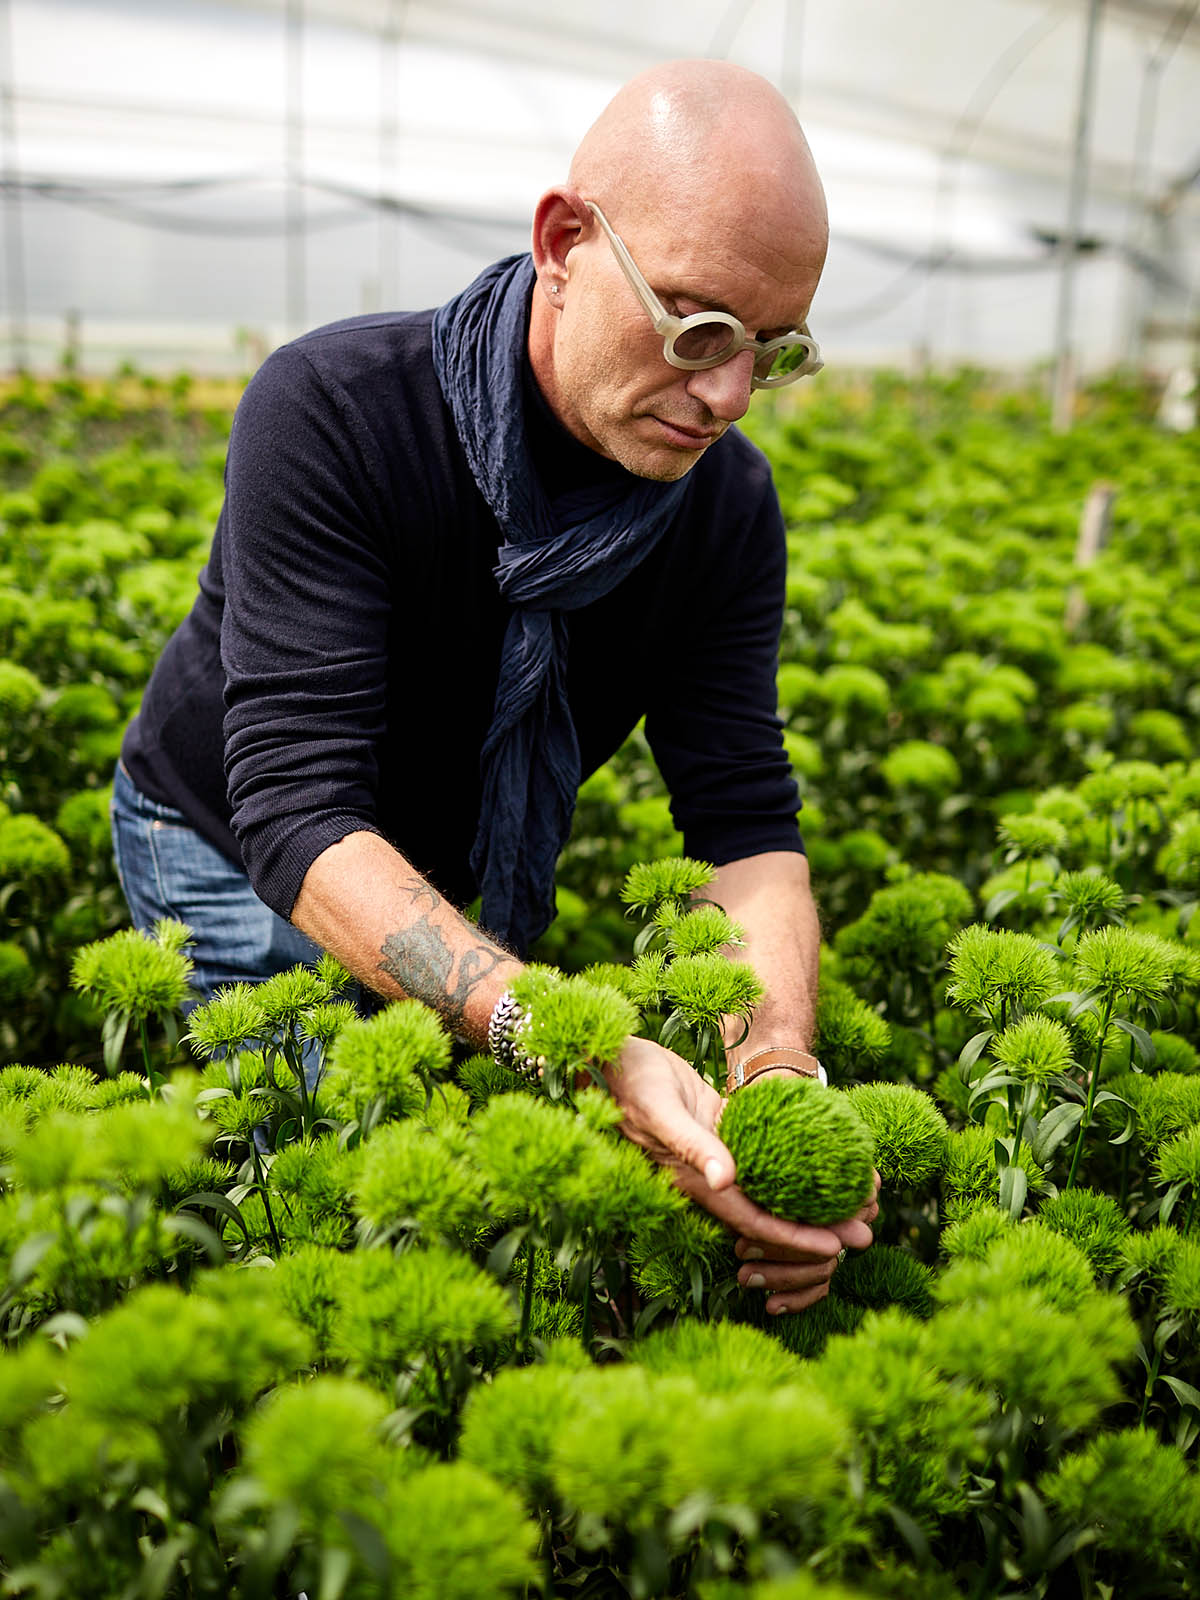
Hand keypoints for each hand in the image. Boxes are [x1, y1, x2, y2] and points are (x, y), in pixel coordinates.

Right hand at [603, 1038, 874, 1311]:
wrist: (609, 1056)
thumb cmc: (627, 1080)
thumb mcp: (659, 1110)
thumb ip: (691, 1146)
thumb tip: (724, 1181)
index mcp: (694, 1180)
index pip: (752, 1220)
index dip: (793, 1238)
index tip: (836, 1247)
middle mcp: (709, 1175)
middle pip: (770, 1212)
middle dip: (815, 1227)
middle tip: (867, 1234)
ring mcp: (717, 1153)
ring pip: (772, 1186)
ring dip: (810, 1198)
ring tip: (856, 1200)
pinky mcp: (720, 1128)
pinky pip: (765, 1151)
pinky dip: (794, 1159)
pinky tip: (824, 1158)